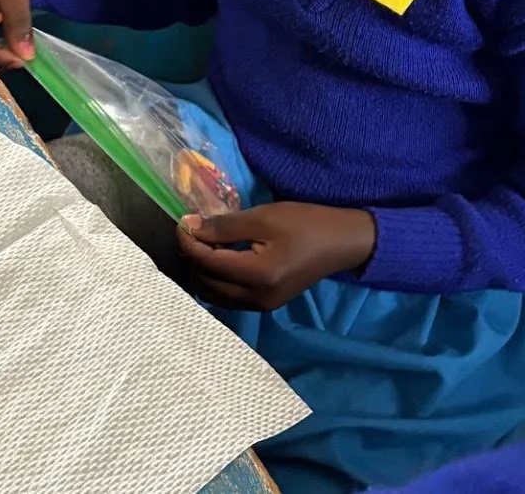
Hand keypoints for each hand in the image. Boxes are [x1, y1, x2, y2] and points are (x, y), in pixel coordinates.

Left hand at [178, 202, 376, 311]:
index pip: (207, 263)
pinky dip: (217, 279)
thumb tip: (190, 227)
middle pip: (205, 283)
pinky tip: (221, 258)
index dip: (188, 241)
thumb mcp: (263, 217)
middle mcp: (256, 299)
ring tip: (206, 242)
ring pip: (213, 295)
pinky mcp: (266, 305)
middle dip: (192, 256)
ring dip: (202, 270)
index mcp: (257, 276)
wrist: (341, 243)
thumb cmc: (305, 224)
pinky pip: (228, 298)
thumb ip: (224, 225)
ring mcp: (262, 306)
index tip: (183, 220)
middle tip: (194, 229)